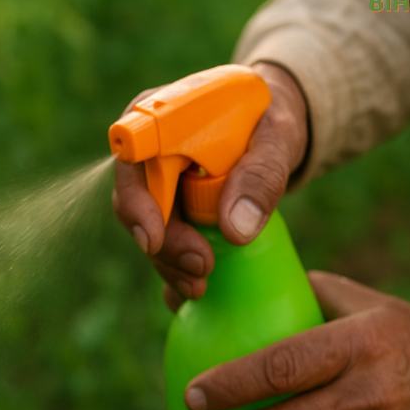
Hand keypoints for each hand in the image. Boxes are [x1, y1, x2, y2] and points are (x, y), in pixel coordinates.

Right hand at [112, 62, 309, 311]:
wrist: (271, 127)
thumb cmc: (270, 119)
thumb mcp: (277, 138)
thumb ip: (260, 175)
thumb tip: (235, 231)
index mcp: (160, 118)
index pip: (133, 161)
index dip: (136, 203)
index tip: (153, 241)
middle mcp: (148, 153)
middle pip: (137, 204)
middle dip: (164, 244)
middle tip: (200, 268)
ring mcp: (156, 185)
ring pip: (149, 230)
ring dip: (169, 263)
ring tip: (199, 286)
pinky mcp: (170, 213)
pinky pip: (164, 244)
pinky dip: (176, 269)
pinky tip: (194, 290)